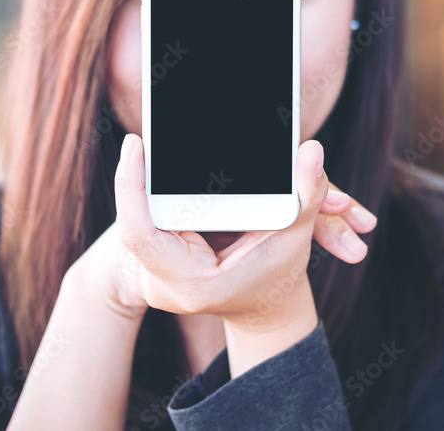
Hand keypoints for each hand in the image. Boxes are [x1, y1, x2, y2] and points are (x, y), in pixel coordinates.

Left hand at [99, 133, 370, 329]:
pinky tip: (154, 167)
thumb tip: (312, 151)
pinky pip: (144, 222)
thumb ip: (304, 194)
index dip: (131, 186)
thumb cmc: (278, 276)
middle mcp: (164, 284)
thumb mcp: (294, 236)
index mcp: (192, 283)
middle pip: (136, 218)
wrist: (264, 309)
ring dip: (143, 183)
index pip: (140, 233)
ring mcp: (156, 276)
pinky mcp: (158, 262)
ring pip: (137, 218)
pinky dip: (149, 195)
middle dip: (141, 175)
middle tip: (148, 135)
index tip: (134, 143)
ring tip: (150, 148)